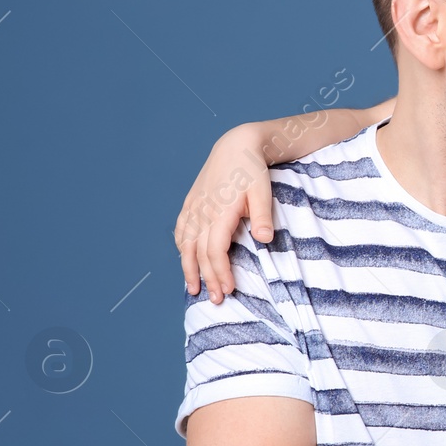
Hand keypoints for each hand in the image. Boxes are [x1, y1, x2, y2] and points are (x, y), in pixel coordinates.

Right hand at [175, 124, 274, 301]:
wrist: (237, 145)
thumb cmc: (253, 169)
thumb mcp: (263, 190)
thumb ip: (262, 215)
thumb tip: (264, 239)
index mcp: (220, 212)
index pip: (215, 250)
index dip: (220, 272)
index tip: (228, 290)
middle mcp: (202, 211)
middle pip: (199, 253)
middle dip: (206, 278)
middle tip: (215, 300)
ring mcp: (194, 207)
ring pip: (185, 244)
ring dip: (188, 268)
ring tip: (193, 288)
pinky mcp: (191, 202)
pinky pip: (180, 229)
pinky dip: (181, 247)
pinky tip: (185, 259)